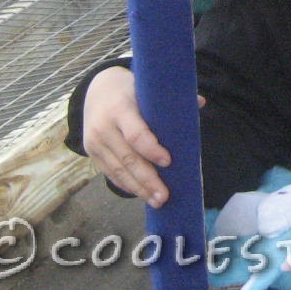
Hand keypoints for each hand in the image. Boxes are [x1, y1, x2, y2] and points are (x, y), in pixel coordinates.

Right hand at [81, 66, 184, 206]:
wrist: (96, 88)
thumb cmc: (130, 90)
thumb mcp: (146, 88)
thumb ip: (170, 98)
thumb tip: (199, 102)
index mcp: (119, 108)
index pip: (135, 134)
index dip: (151, 149)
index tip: (169, 161)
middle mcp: (103, 127)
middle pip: (127, 158)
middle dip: (147, 179)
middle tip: (165, 195)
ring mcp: (94, 142)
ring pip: (117, 170)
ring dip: (138, 188)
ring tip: (157, 201)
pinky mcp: (91, 153)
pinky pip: (109, 173)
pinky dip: (126, 185)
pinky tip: (141, 194)